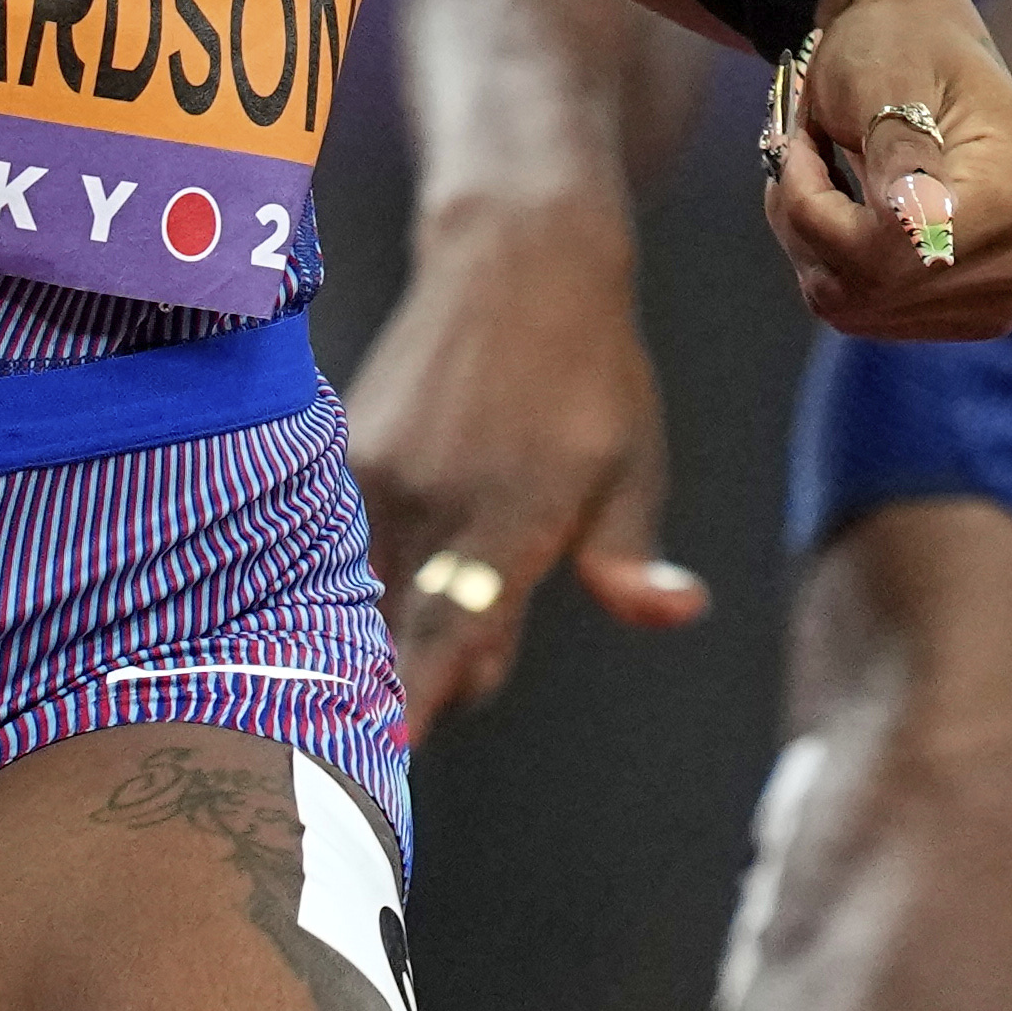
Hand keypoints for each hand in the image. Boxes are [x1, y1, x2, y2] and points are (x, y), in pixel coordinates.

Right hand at [348, 203, 703, 743]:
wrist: (514, 261)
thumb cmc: (590, 377)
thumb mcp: (631, 465)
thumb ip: (630, 558)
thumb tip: (674, 611)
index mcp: (511, 510)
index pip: (453, 621)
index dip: (417, 690)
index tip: (385, 749)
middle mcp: (431, 497)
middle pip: (400, 634)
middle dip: (420, 683)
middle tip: (451, 689)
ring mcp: (376, 475)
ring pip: (361, 596)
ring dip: (388, 632)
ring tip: (430, 622)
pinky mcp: (343, 457)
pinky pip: (337, 551)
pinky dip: (358, 582)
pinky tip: (392, 579)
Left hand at [762, 0, 1011, 338]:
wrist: (918, 41)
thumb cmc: (900, 43)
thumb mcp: (888, 75)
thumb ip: (898, 148)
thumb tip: (912, 223)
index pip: (895, 244)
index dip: (815, 203)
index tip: (794, 139)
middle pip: (874, 285)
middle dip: (806, 220)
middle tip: (795, 149)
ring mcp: (1005, 294)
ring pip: (856, 305)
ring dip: (810, 240)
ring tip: (817, 171)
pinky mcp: (969, 313)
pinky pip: (864, 313)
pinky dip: (829, 262)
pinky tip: (840, 207)